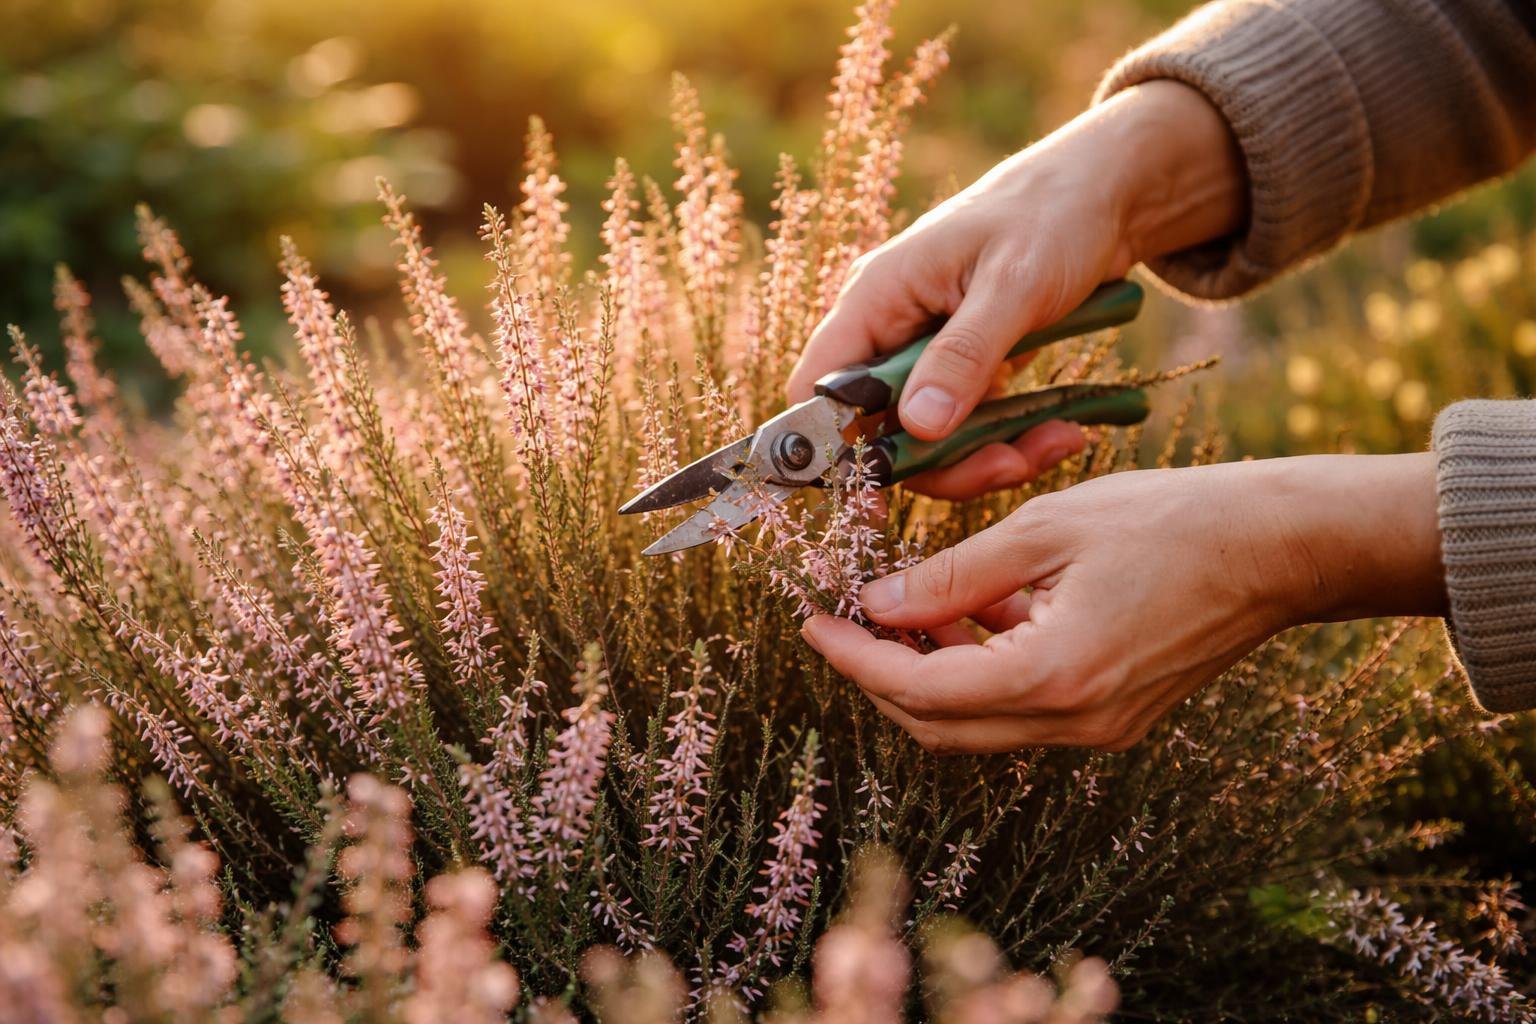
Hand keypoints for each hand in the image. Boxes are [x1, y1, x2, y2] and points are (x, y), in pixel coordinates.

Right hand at [787, 80, 1246, 500]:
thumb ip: (963, 356)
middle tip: (1009, 466)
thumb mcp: (1013, 284)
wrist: (1106, 194)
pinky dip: (1012, 438)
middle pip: (878, 430)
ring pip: (930, 438)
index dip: (830, 446)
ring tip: (1056, 442)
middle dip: (942, 462)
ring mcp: (927, 352)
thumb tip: (918, 427)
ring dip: (988, 455)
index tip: (873, 494)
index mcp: (876, 297)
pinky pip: (970, 425)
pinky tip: (1063, 429)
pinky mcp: (966, 367)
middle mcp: (890, 329)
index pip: (817, 388)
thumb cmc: (1052, 215)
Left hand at [802, 454, 1446, 753]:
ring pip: (979, 722)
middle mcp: (1073, 722)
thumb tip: (880, 603)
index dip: (855, 659)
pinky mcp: (1115, 716)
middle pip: (940, 726)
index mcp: (1053, 679)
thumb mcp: (1046, 529)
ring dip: (932, 672)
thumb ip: (954, 575)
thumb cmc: (1172, 522)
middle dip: (882, 675)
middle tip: (848, 619)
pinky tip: (981, 608)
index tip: (814, 622)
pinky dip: (984, 667)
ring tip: (912, 603)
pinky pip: (1022, 707)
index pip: (919, 692)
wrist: (1280, 549)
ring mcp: (1098, 728)